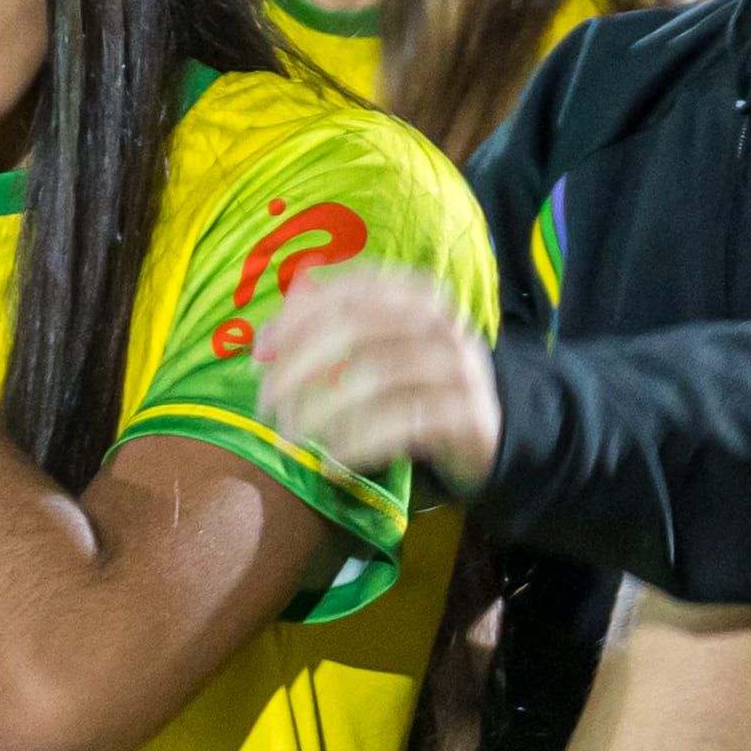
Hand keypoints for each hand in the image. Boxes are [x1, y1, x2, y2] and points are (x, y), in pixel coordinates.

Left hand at [253, 260, 503, 491]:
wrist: (490, 432)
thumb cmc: (418, 387)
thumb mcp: (381, 350)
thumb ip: (332, 333)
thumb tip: (266, 338)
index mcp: (415, 295)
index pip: (348, 290)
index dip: (298, 317)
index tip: (261, 352)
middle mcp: (440, 322)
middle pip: (358, 328)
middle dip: (300, 365)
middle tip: (267, 403)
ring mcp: (457, 367)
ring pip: (378, 376)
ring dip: (323, 409)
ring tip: (292, 437)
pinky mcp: (467, 415)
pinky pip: (403, 424)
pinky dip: (360, 442)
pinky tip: (333, 461)